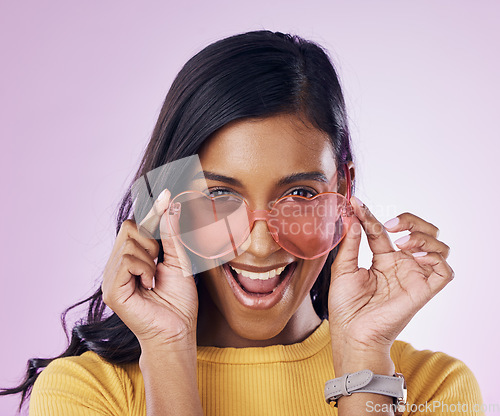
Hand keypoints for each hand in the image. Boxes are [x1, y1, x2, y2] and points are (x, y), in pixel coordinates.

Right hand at [101, 189, 198, 349]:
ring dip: (151, 259)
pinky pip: (127, 260)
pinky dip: (144, 269)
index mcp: (132, 258)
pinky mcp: (111, 289)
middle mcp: (118, 265)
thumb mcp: (178, 261)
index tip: (166, 193)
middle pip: (129, 227)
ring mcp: (112, 277)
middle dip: (152, 241)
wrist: (177, 331)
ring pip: (129, 243)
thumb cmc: (179, 301)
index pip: (136, 225)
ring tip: (155, 280)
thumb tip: (170, 204)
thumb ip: (171, 234)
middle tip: (159, 263)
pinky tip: (149, 286)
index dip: (152, 211)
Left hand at [328, 196, 452, 355]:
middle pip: (422, 232)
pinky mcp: (423, 291)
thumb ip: (350, 243)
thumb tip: (352, 217)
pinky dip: (436, 258)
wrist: (351, 332)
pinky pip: (445, 271)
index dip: (371, 215)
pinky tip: (415, 257)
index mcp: (383, 259)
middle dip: (410, 220)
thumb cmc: (346, 306)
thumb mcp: (343, 268)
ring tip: (402, 243)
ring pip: (439, 247)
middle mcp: (402, 265)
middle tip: (390, 224)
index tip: (356, 205)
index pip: (384, 230)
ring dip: (423, 237)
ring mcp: (414, 277)